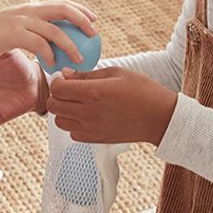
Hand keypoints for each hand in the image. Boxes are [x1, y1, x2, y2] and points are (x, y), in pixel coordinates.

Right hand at [0, 0, 96, 64]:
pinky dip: (49, 54)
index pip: (61, 3)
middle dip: (82, 20)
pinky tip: (54, 64)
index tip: (94, 20)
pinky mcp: (13, 34)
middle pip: (63, 10)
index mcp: (32, 8)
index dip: (80, 10)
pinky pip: (38, 44)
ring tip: (80, 58)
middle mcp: (29, 10)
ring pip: (54, 30)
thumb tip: (53, 42)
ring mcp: (21, 21)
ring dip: (70, 45)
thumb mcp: (17, 29)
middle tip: (94, 35)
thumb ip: (34, 31)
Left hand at [47, 67, 177, 145]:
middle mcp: (89, 112)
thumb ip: (87, 74)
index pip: (58, 88)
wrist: (159, 117)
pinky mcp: (96, 139)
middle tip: (68, 90)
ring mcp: (91, 128)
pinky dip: (74, 124)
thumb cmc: (142, 90)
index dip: (58, 80)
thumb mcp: (116, 73)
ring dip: (63, 111)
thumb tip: (66, 74)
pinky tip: (86, 116)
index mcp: (94, 92)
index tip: (65, 78)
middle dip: (57, 95)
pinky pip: (72, 133)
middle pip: (53, 105)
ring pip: (59, 121)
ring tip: (77, 103)